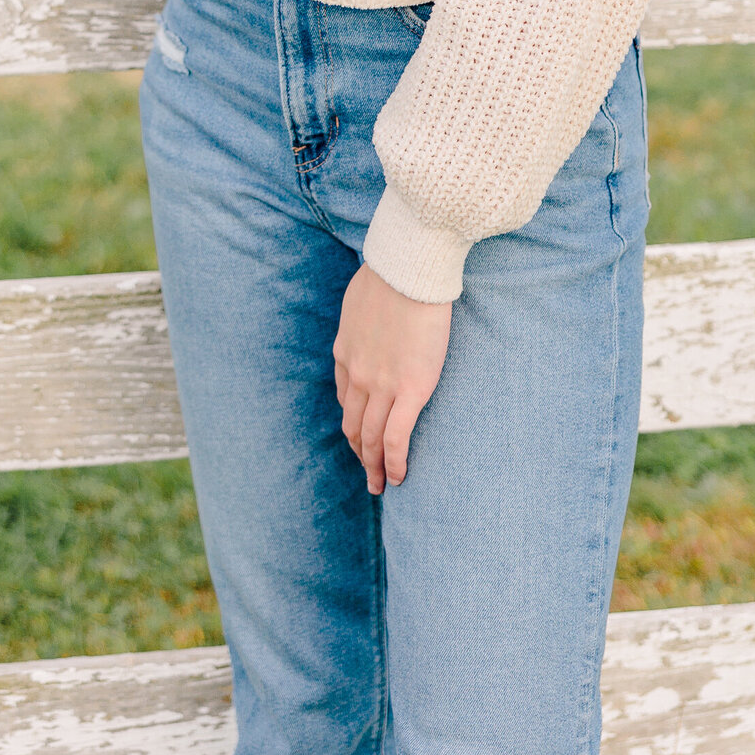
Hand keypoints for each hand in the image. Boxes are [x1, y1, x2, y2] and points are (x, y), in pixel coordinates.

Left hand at [332, 264, 451, 494]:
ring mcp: (381, 386)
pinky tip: (399, 477)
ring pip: (371, 438)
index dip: (352, 421)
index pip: (344, 397)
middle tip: (368, 474)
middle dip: (358, 453)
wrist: (408, 269)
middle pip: (353, 425)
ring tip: (381, 485)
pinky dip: (394, 463)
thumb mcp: (362, 297)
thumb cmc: (392, 273)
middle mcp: (358, 374)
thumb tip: (370, 316)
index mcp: (346, 351)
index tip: (360, 434)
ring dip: (373, 467)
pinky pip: (396, 438)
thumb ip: (363, 316)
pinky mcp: (410, 391)